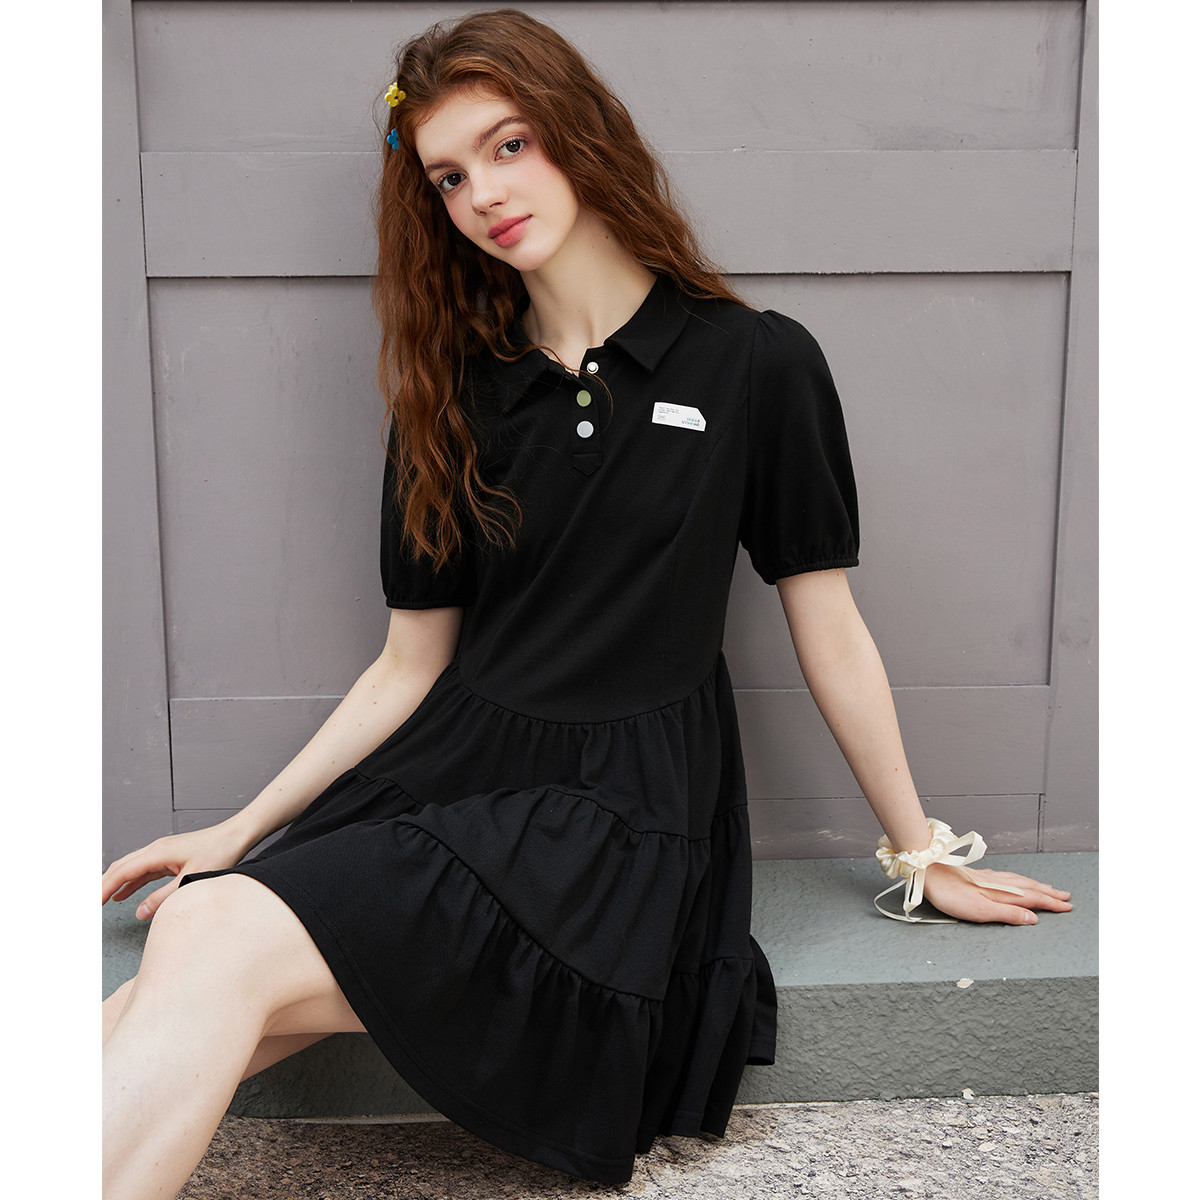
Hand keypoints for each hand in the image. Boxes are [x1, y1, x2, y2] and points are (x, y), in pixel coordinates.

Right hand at [101, 820, 254, 921]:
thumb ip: (163, 897)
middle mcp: (156, 849)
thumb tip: (140, 912)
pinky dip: (131, 883)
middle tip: (90, 904)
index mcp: (157, 853)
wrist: (236, 835)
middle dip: (103, 885)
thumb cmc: (220, 853)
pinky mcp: (169, 857)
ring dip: (115, 884)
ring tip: (100, 901)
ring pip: (130, 868)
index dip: (104, 888)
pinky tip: (124, 894)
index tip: (91, 903)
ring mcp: (162, 852)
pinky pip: (143, 871)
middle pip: (121, 868)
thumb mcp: (191, 879)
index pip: (122, 872)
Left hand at [920, 861, 1073, 924]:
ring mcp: (988, 878)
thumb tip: (1033, 919)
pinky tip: (1015, 878)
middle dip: (1049, 893)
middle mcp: (998, 883)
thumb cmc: (950, 894)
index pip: (1033, 899)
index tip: (1068, 907)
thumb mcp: (980, 911)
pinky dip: (1019, 878)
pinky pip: (1007, 876)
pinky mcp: (978, 875)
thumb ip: (1007, 914)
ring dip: (1036, 884)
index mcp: (1002, 894)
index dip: (1051, 904)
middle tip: (1066, 896)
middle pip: (1030, 888)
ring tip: (1047, 887)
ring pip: (1019, 880)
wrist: (928, 870)